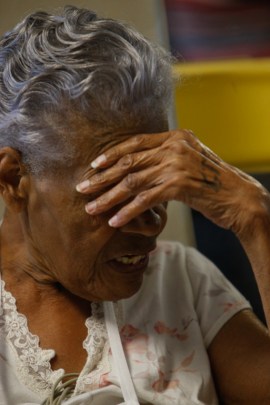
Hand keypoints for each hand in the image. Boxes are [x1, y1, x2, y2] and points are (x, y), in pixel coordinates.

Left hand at [76, 129, 268, 236]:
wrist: (241, 199)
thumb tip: (141, 165)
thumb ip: (167, 158)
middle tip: (82, 189)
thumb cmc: (214, 184)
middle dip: (102, 177)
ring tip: (91, 209)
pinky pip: (146, 199)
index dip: (111, 154)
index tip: (94, 165)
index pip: (135, 143)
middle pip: (129, 162)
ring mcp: (177, 164)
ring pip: (133, 181)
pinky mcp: (180, 185)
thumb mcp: (190, 162)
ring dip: (108, 197)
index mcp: (175, 137)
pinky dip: (128, 212)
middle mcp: (174, 146)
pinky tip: (115, 221)